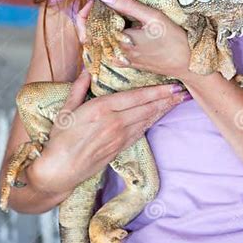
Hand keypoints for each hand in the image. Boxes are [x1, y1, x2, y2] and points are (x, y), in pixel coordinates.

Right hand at [27, 69, 187, 195]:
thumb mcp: (66, 110)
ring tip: (177, 101)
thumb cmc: (60, 140)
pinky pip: (141, 132)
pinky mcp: (120, 148)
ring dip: (163, 109)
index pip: (136, 97)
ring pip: (147, 119)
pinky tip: (160, 115)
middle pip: (146, 108)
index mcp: (101, 109)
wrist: (59, 171)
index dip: (156, 91)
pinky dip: (153, 122)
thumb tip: (86, 71)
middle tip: (183, 91)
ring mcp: (119, 137)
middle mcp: (114, 122)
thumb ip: (78, 89)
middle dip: (166, 98)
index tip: (171, 84)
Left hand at [77, 0, 192, 80]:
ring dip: (101, 12)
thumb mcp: (153, 17)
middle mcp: (113, 53)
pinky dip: (108, 24)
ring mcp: (117, 58)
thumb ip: (127, 5)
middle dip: (97, 2)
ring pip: (98, 33)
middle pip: (91, 26)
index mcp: (116, 43)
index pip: (90, 19)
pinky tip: (117, 11)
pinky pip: (107, 40)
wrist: (186, 64)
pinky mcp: (123, 61)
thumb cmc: (174, 41)